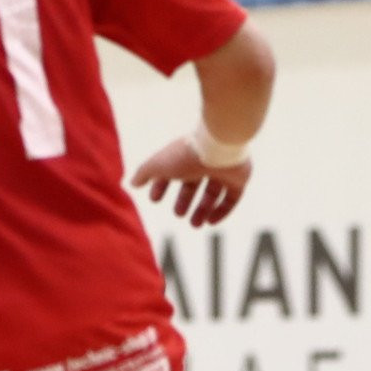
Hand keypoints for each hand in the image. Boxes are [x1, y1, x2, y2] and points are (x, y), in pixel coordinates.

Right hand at [131, 136, 250, 226]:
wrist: (219, 146)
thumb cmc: (186, 154)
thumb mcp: (159, 164)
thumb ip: (144, 173)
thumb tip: (131, 183)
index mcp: (184, 155)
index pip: (171, 171)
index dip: (162, 185)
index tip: (155, 200)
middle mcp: (204, 161)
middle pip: (192, 183)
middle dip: (184, 200)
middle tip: (178, 214)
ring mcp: (222, 169)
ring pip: (212, 193)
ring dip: (201, 210)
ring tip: (194, 224)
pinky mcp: (239, 178)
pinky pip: (231, 198)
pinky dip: (221, 211)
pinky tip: (211, 222)